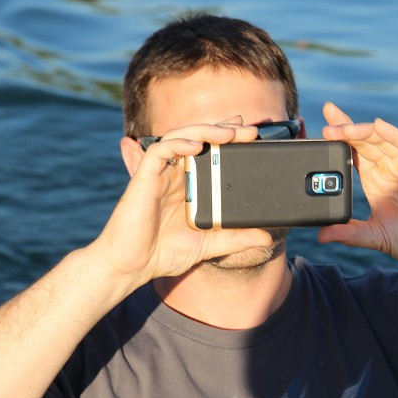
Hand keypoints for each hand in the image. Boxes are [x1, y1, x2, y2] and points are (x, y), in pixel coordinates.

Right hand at [93, 120, 275, 283]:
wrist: (130, 267)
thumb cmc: (162, 254)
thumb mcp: (208, 246)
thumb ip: (235, 239)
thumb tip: (267, 239)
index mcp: (189, 185)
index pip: (209, 152)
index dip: (227, 138)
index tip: (252, 135)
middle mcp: (174, 174)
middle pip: (198, 139)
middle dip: (223, 130)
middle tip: (249, 130)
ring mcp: (159, 174)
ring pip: (180, 137)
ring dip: (204, 131)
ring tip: (228, 133)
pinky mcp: (144, 178)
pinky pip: (159, 150)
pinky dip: (177, 143)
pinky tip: (196, 146)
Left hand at [319, 103, 397, 270]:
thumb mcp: (376, 236)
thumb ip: (349, 234)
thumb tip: (321, 236)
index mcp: (374, 180)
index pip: (352, 153)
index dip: (339, 139)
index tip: (321, 129)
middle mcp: (389, 167)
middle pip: (364, 141)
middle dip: (346, 129)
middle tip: (328, 122)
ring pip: (383, 140)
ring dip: (364, 132)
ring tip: (345, 127)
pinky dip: (394, 134)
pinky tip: (380, 126)